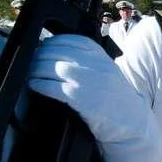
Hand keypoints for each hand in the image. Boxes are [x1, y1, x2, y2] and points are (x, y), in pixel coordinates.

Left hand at [27, 34, 161, 161]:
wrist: (132, 122)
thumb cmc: (115, 98)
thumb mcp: (106, 71)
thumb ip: (87, 60)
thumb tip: (55, 51)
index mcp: (100, 55)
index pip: (69, 39)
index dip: (50, 43)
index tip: (41, 48)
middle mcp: (95, 64)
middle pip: (56, 52)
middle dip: (38, 56)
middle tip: (30, 62)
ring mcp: (88, 81)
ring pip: (52, 67)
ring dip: (35, 69)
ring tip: (30, 74)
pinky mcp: (81, 99)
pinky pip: (53, 87)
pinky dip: (39, 84)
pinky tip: (34, 85)